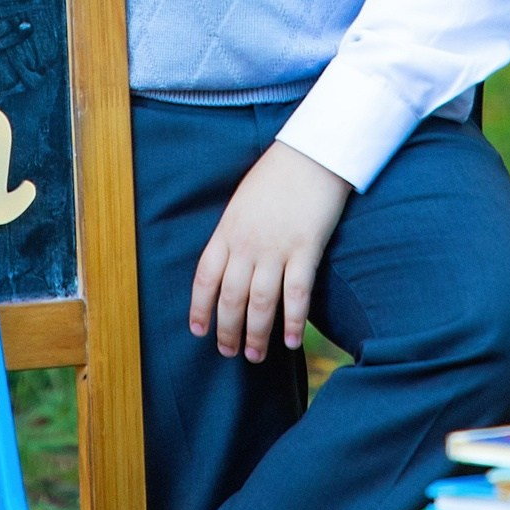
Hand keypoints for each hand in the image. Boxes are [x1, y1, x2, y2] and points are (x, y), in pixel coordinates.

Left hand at [188, 140, 351, 361]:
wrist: (311, 154)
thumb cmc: (276, 175)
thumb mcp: (241, 202)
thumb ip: (233, 233)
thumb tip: (230, 265)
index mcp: (227, 230)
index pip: (205, 277)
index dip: (200, 308)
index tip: (198, 331)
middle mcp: (247, 243)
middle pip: (231, 297)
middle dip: (227, 330)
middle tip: (229, 353)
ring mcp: (276, 248)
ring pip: (261, 302)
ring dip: (256, 334)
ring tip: (256, 356)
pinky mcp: (306, 249)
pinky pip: (296, 293)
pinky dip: (292, 321)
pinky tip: (290, 341)